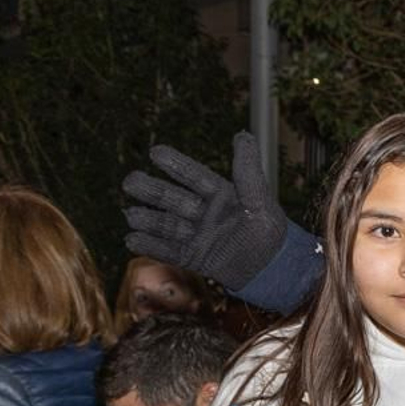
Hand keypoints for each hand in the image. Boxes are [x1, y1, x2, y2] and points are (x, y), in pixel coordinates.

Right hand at [123, 132, 285, 291]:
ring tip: (130, 215)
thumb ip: (247, 171)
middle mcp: (205, 213)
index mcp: (221, 195)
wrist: (275, 270)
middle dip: (151, 190)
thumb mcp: (259, 200)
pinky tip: (131, 239)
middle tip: (129, 181)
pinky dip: (151, 246)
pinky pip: (170, 250)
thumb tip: (243, 135)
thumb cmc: (271, 232)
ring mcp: (198, 235)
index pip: (194, 176)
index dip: (176, 164)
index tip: (155, 151)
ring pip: (167, 224)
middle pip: (172, 198)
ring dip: (148, 219)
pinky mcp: (195, 257)